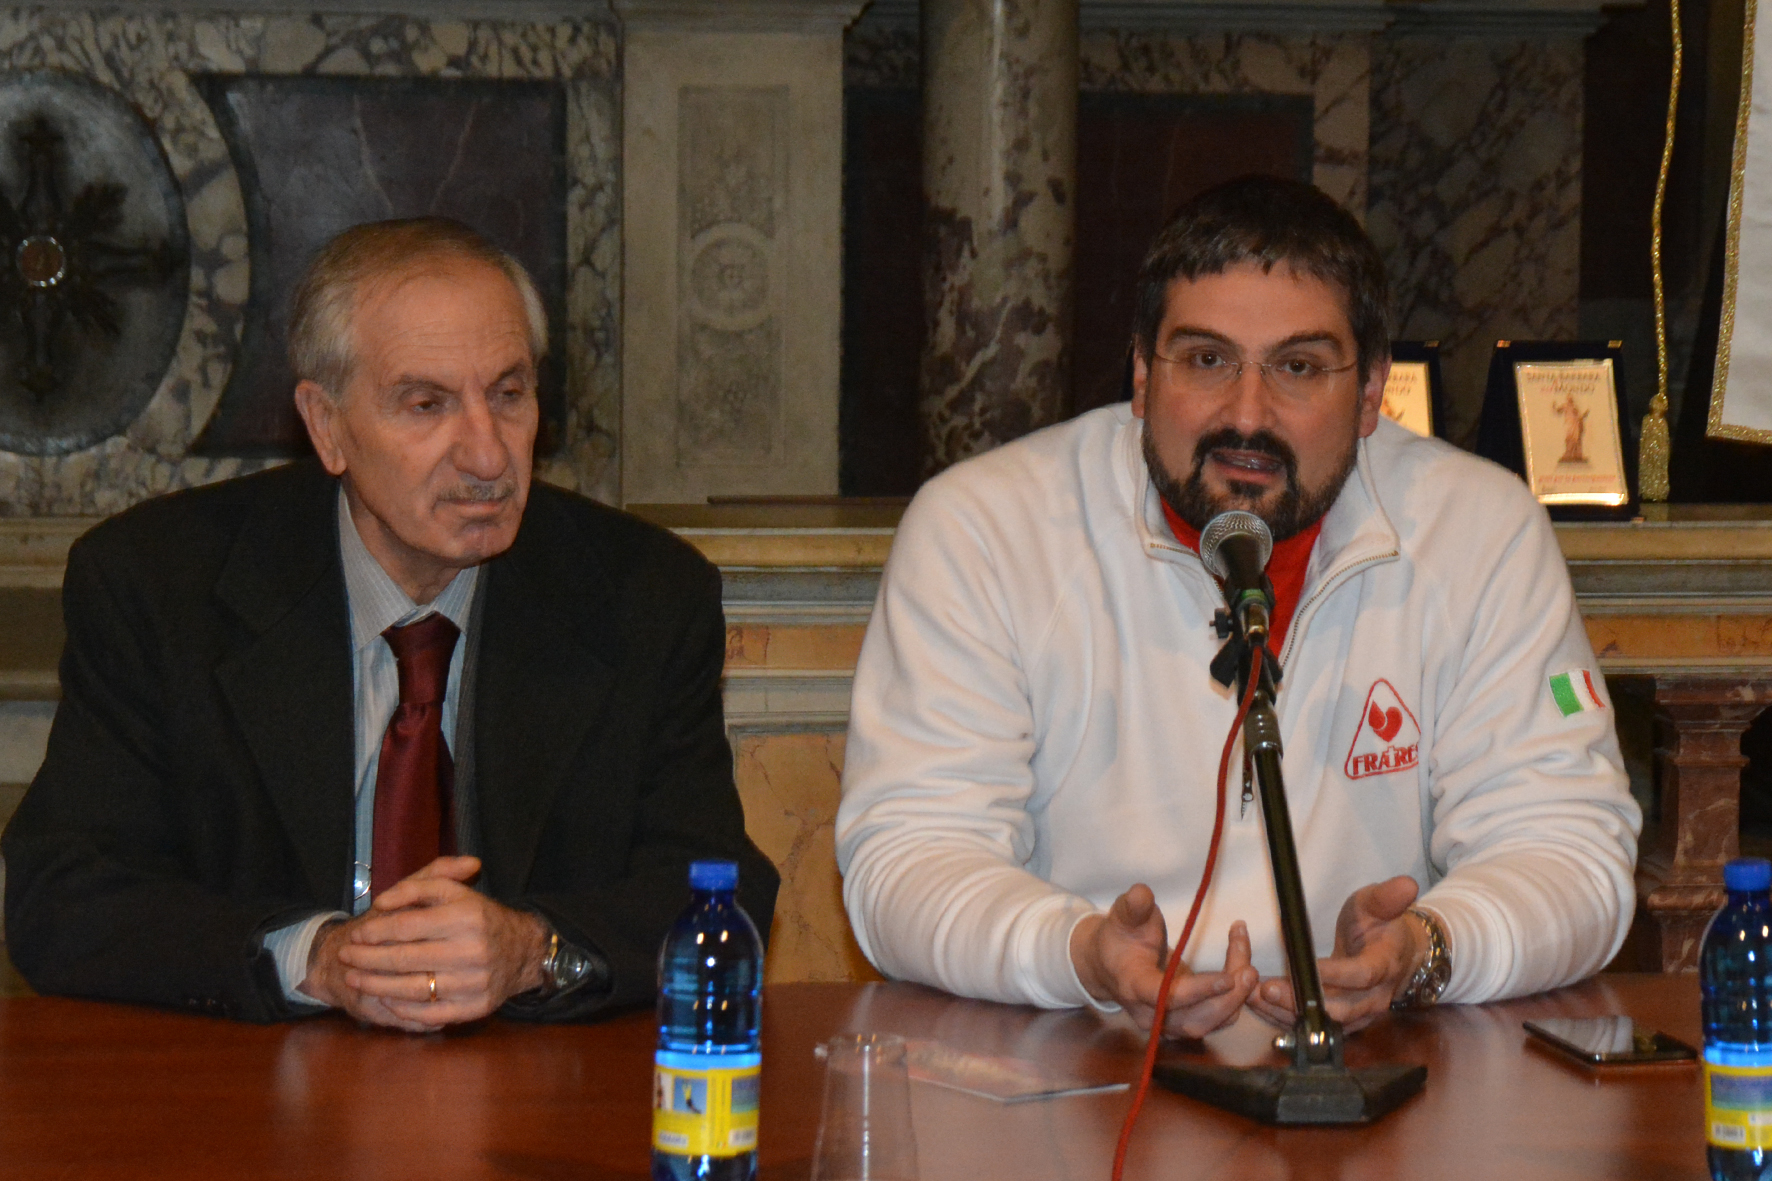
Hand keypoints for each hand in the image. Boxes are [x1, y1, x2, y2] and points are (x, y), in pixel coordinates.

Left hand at [303, 856, 551, 1030]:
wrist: (522, 951)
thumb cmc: (480, 918)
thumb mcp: (455, 892)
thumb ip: (417, 887)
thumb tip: (381, 902)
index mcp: (466, 917)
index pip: (407, 926)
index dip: (375, 931)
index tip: (356, 934)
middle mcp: (471, 950)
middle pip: (404, 959)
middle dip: (366, 959)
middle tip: (345, 956)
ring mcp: (473, 983)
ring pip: (411, 989)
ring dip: (375, 985)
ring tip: (354, 978)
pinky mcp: (475, 1008)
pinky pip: (430, 1014)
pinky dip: (403, 1009)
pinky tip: (386, 999)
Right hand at [1069, 884, 1258, 1038]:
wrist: (1109, 964)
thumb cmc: (1120, 937)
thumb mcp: (1123, 916)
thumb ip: (1133, 906)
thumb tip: (1142, 893)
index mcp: (1132, 986)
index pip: (1163, 996)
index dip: (1196, 991)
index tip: (1228, 978)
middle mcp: (1149, 1013)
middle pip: (1193, 1019)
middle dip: (1226, 999)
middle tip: (1250, 971)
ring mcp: (1167, 1024)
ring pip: (1208, 1022)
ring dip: (1235, 1000)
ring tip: (1250, 969)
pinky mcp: (1183, 1022)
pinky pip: (1214, 1018)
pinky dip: (1233, 999)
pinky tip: (1243, 969)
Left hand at [1245, 876, 1426, 1032]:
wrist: (1398, 954)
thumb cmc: (1382, 925)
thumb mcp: (1380, 904)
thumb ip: (1388, 896)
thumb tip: (1408, 884)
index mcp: (1385, 966)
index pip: (1361, 975)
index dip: (1334, 974)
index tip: (1303, 966)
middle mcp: (1375, 998)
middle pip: (1340, 1009)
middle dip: (1303, 1002)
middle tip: (1268, 989)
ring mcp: (1360, 1014)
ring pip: (1325, 1023)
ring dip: (1289, 1015)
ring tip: (1256, 998)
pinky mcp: (1344, 1022)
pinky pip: (1316, 1026)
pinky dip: (1288, 1019)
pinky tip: (1260, 1006)